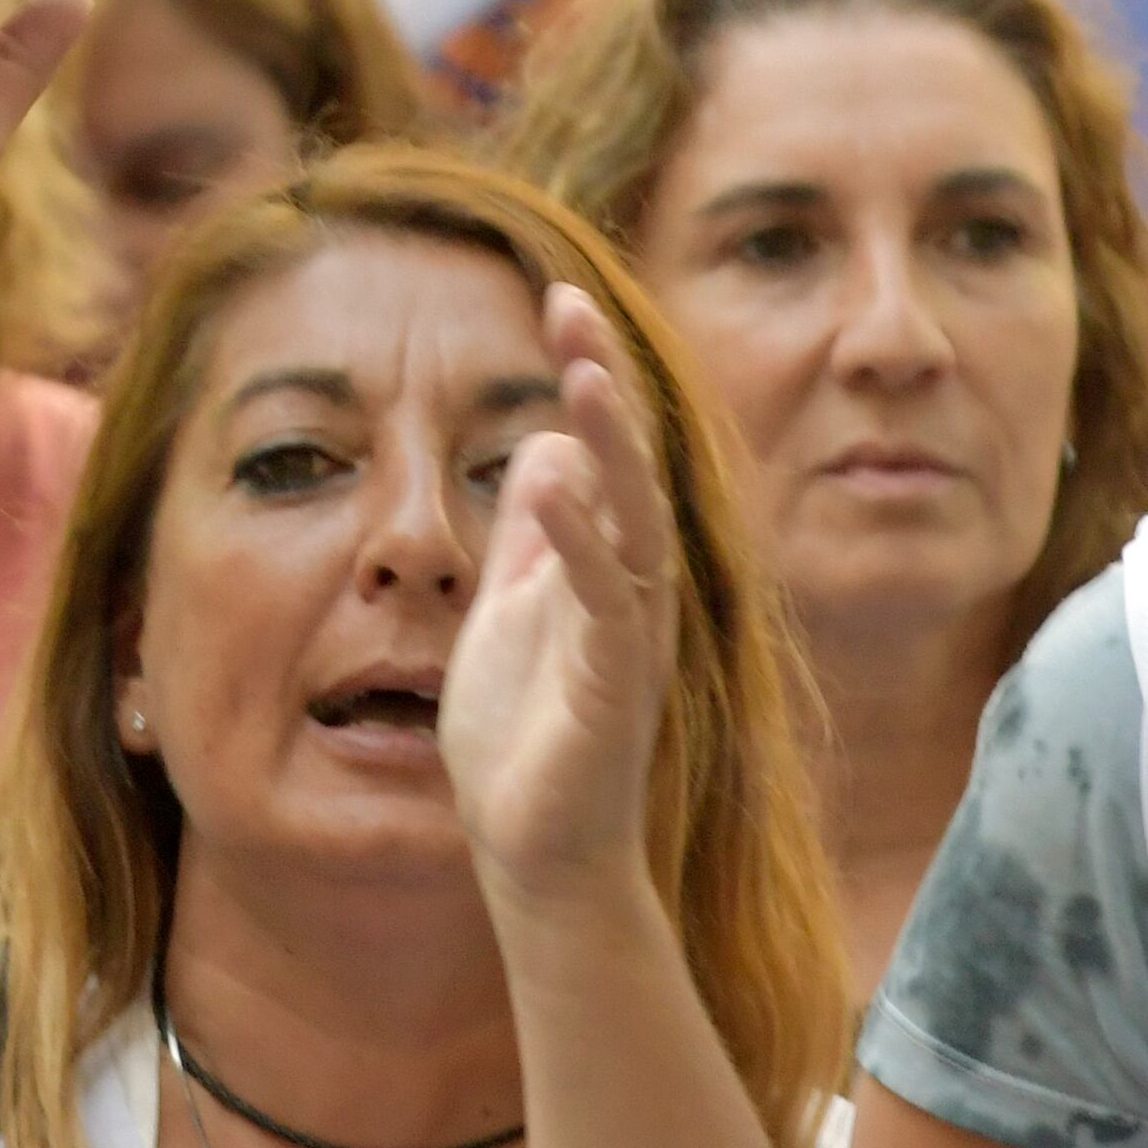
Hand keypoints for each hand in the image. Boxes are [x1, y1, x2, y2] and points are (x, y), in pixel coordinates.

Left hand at [433, 284, 681, 903]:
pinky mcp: (617, 687)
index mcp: (605, 564)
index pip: (603, 448)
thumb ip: (532, 533)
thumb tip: (543, 442)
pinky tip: (550, 485)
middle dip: (604, 380)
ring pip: (637, 520)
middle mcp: (633, 588)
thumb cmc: (526, 739)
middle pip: (630, 463)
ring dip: (612, 447)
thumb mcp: (510, 611)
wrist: (534, 852)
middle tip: (571, 301)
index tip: (556, 296)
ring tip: (584, 374)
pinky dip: (582, 541)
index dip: (588, 371)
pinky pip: (608, 601)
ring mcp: (632, 635)